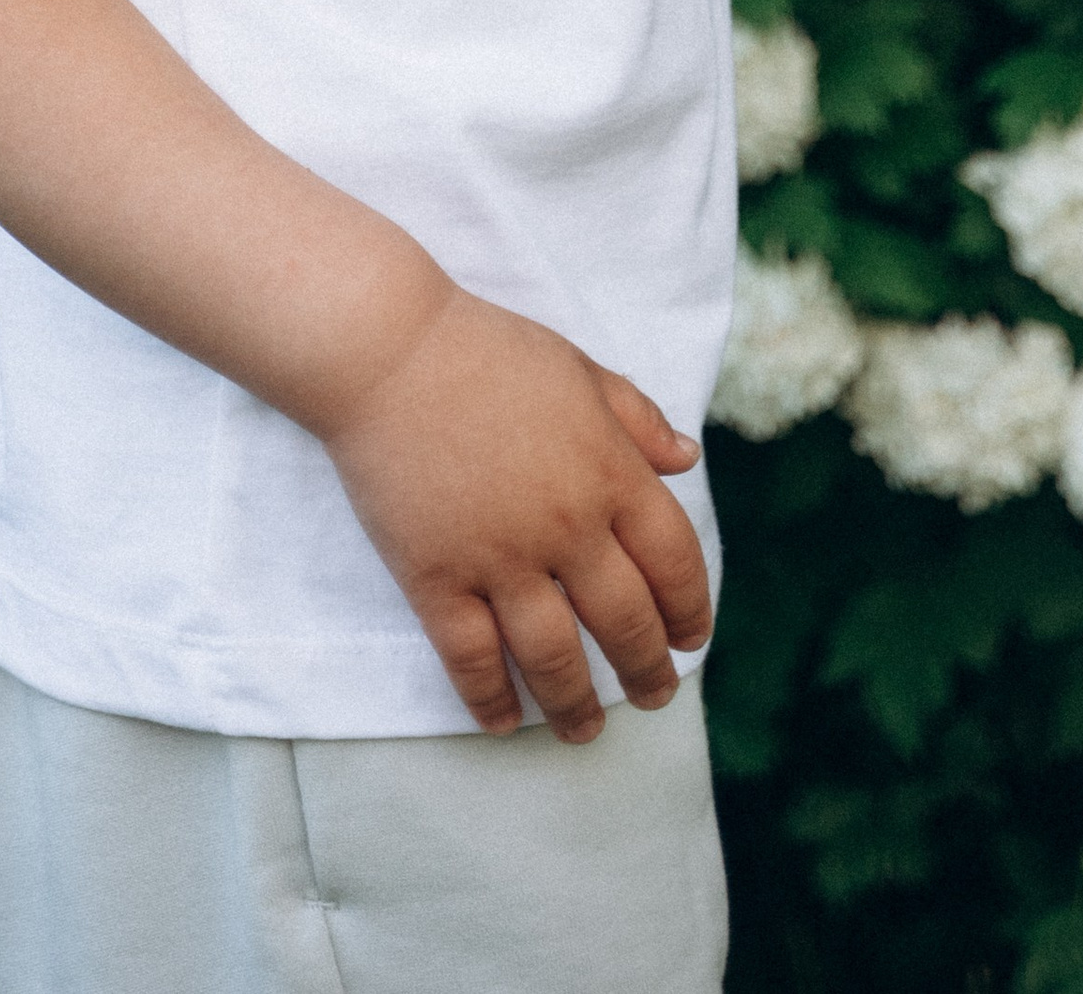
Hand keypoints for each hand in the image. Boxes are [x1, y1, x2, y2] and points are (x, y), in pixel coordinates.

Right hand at [317, 282, 712, 742]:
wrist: (390, 353)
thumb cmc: (488, 352)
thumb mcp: (579, 370)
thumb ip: (636, 418)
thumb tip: (686, 460)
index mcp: (610, 471)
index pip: (673, 560)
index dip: (690, 608)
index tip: (692, 638)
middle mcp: (566, 525)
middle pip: (624, 620)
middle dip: (646, 670)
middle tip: (654, 696)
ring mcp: (501, 557)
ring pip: (554, 656)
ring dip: (576, 704)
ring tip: (586, 731)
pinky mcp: (437, 578)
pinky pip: (472, 659)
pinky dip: (492, 699)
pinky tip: (506, 721)